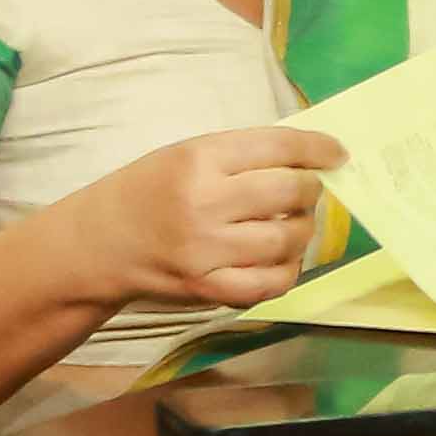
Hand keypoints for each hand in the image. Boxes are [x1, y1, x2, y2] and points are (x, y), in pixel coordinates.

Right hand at [99, 125, 346, 308]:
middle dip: (311, 189)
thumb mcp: (185, 155)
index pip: (278, 146)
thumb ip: (242, 156)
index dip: (318, 148)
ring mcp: (206, 252)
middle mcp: (203, 203)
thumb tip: (310, 158)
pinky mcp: (206, 290)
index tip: (338, 153)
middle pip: (290, 192)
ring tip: (293, 224)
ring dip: (303, 230)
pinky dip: (288, 270)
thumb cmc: (147, 191)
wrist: (97, 244)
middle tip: (307, 191)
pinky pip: (271, 283)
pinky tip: (281, 259)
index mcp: (198, 159)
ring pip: (287, 240)